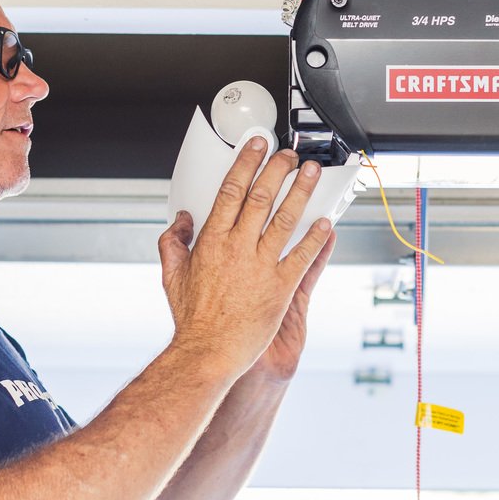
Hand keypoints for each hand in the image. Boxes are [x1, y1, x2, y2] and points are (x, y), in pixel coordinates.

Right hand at [157, 139, 333, 376]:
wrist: (208, 353)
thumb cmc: (192, 320)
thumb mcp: (172, 276)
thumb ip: (173, 243)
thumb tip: (181, 220)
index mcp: (211, 241)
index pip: (231, 190)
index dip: (247, 163)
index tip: (258, 146)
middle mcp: (237, 248)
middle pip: (261, 197)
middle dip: (278, 170)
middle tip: (290, 155)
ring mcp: (260, 266)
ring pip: (285, 220)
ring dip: (302, 193)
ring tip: (312, 174)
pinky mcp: (280, 288)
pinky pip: (302, 256)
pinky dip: (316, 238)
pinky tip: (326, 223)